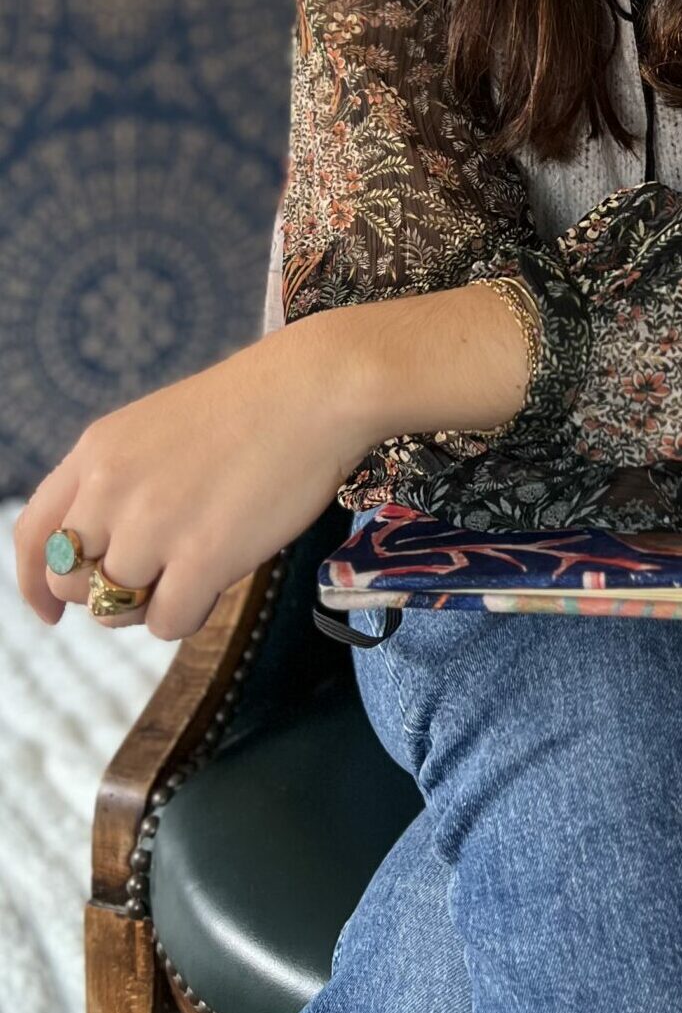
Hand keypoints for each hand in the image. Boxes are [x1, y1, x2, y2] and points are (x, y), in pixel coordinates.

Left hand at [13, 327, 363, 641]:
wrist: (317, 390)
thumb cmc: (254, 407)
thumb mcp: (158, 430)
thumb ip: (119, 484)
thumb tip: (103, 563)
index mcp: (97, 451)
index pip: (33, 532)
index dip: (33, 582)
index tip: (52, 612)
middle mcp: (110, 488)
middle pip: (72, 580)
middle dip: (107, 593)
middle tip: (158, 578)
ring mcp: (153, 524)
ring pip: (118, 608)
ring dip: (156, 602)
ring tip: (201, 567)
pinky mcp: (201, 557)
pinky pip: (167, 623)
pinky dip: (190, 615)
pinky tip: (220, 580)